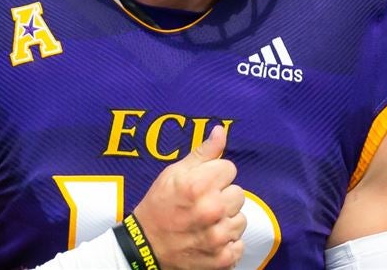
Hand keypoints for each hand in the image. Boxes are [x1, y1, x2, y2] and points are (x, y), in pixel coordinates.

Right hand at [131, 125, 246, 269]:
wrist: (145, 246)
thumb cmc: (159, 205)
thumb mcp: (174, 173)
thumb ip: (203, 152)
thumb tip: (221, 130)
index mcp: (199, 185)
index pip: (230, 169)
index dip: (215, 175)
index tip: (202, 184)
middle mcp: (212, 210)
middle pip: (239, 193)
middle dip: (223, 197)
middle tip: (203, 204)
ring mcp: (218, 236)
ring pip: (241, 219)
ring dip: (226, 221)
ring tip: (206, 223)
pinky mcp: (223, 258)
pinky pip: (239, 244)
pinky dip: (227, 244)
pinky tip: (209, 239)